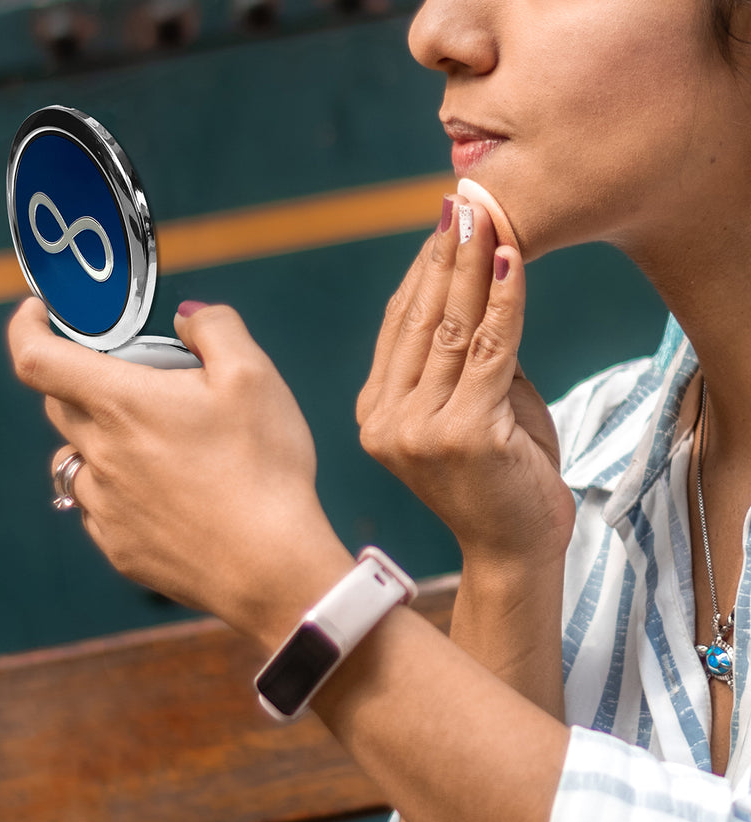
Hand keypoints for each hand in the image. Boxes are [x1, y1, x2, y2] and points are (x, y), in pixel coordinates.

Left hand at [8, 298, 353, 647]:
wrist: (271, 566)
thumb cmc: (264, 468)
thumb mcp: (254, 377)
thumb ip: (215, 328)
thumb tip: (186, 317)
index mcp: (122, 405)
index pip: (36, 357)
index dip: (26, 326)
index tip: (40, 315)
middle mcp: (101, 456)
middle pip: (60, 405)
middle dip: (85, 382)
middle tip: (142, 383)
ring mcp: (106, 507)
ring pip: (80, 459)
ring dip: (104, 441)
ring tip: (162, 447)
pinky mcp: (121, 548)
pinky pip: (101, 507)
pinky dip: (120, 490)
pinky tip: (169, 496)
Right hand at [356, 196, 574, 566]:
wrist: (515, 549)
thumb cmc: (499, 477)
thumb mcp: (470, 410)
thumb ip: (464, 359)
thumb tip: (479, 283)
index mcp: (377, 414)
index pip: (399, 328)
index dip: (422, 273)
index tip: (442, 227)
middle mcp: (385, 421)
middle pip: (420, 320)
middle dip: (445, 256)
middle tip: (462, 202)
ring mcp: (417, 431)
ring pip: (451, 329)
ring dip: (473, 266)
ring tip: (485, 215)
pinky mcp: (462, 434)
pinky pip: (490, 351)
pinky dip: (504, 302)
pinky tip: (511, 259)